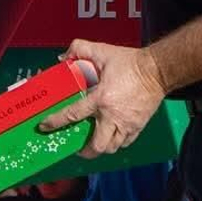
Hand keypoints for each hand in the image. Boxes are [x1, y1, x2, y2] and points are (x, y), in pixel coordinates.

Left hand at [36, 41, 166, 158]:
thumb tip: (64, 57)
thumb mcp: (101, 51)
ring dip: (100, 148)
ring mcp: (127, 124)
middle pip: (97, 145)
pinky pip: (125, 143)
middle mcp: (113, 116)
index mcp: (101, 98)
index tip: (45, 126)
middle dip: (84, 151)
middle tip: (76, 147)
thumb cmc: (129, 62)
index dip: (56, 122)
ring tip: (92, 144)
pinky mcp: (138, 126)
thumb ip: (79, 49)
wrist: (157, 70)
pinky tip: (110, 137)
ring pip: (112, 148)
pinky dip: (116, 143)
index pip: (73, 114)